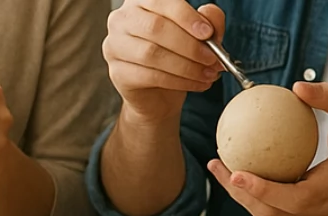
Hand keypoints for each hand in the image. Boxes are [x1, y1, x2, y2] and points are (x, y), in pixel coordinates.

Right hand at [103, 0, 225, 121]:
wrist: (158, 95)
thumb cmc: (175, 57)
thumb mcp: (196, 36)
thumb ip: (208, 21)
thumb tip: (211, 19)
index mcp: (141, 2)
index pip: (161, 1)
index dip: (186, 16)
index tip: (208, 33)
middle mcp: (122, 19)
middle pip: (156, 27)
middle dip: (189, 45)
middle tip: (212, 58)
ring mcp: (115, 46)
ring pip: (152, 53)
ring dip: (187, 66)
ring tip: (208, 74)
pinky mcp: (117, 72)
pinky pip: (150, 76)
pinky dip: (179, 81)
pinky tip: (197, 84)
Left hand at [206, 82, 327, 215]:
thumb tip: (297, 86)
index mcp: (325, 192)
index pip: (286, 198)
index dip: (258, 189)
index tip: (235, 172)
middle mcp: (313, 210)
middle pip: (266, 211)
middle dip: (237, 192)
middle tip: (217, 164)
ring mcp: (308, 215)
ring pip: (267, 212)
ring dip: (241, 194)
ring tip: (221, 167)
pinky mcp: (304, 212)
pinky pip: (274, 205)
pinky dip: (254, 191)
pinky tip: (241, 166)